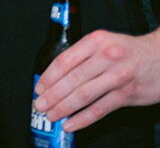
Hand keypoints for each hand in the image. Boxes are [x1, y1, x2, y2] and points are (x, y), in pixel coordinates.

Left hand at [34, 28, 159, 130]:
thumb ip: (82, 56)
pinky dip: (83, 119)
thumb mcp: (103, 43)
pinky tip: (71, 124)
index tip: (39, 88)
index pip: (64, 61)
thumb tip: (55, 76)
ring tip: (51, 115)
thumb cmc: (127, 51)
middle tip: (39, 105)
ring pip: (84, 95)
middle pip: (72, 79)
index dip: (48, 77)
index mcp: (95, 42)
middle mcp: (106, 57)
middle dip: (52, 95)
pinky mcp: (127, 94)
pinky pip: (100, 109)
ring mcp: (118, 77)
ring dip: (64, 107)